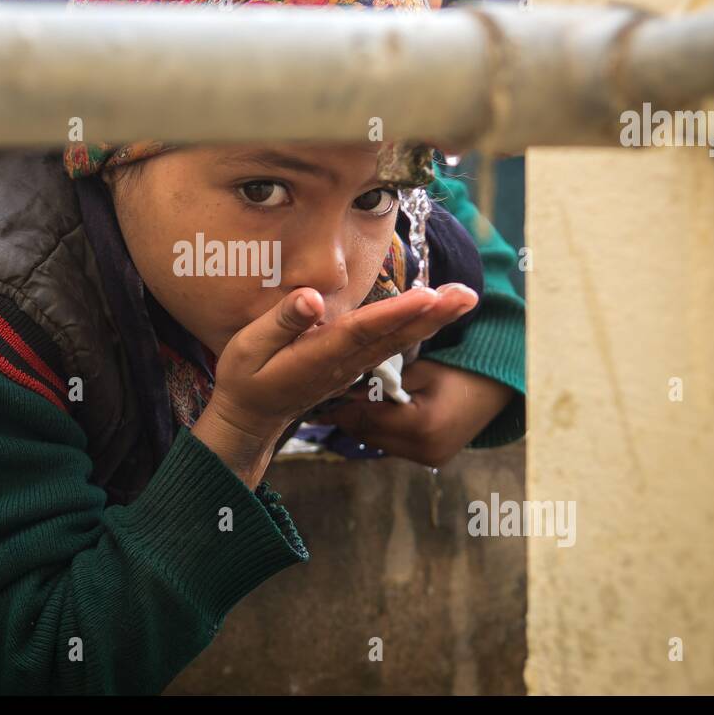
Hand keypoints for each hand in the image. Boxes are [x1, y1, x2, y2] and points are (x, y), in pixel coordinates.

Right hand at [192, 282, 478, 487]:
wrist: (250, 419)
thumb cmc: (245, 380)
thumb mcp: (248, 348)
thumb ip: (281, 322)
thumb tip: (313, 297)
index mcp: (317, 357)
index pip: (363, 331)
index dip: (396, 313)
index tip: (428, 296)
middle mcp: (343, 363)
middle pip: (394, 336)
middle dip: (432, 315)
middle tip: (469, 295)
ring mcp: (351, 367)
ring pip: (397, 340)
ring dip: (432, 320)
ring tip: (463, 297)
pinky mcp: (352, 366)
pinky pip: (389, 345)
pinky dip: (415, 328)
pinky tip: (433, 312)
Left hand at [312, 361, 514, 468]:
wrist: (502, 383)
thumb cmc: (462, 365)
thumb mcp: (419, 367)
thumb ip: (383, 380)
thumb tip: (341, 386)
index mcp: (422, 424)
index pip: (363, 417)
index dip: (339, 403)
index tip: (316, 387)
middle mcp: (424, 449)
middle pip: (365, 434)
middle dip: (347, 413)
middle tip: (326, 391)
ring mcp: (429, 458)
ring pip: (375, 441)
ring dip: (362, 422)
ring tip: (345, 398)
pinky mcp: (431, 459)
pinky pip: (391, 443)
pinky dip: (379, 427)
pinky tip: (371, 409)